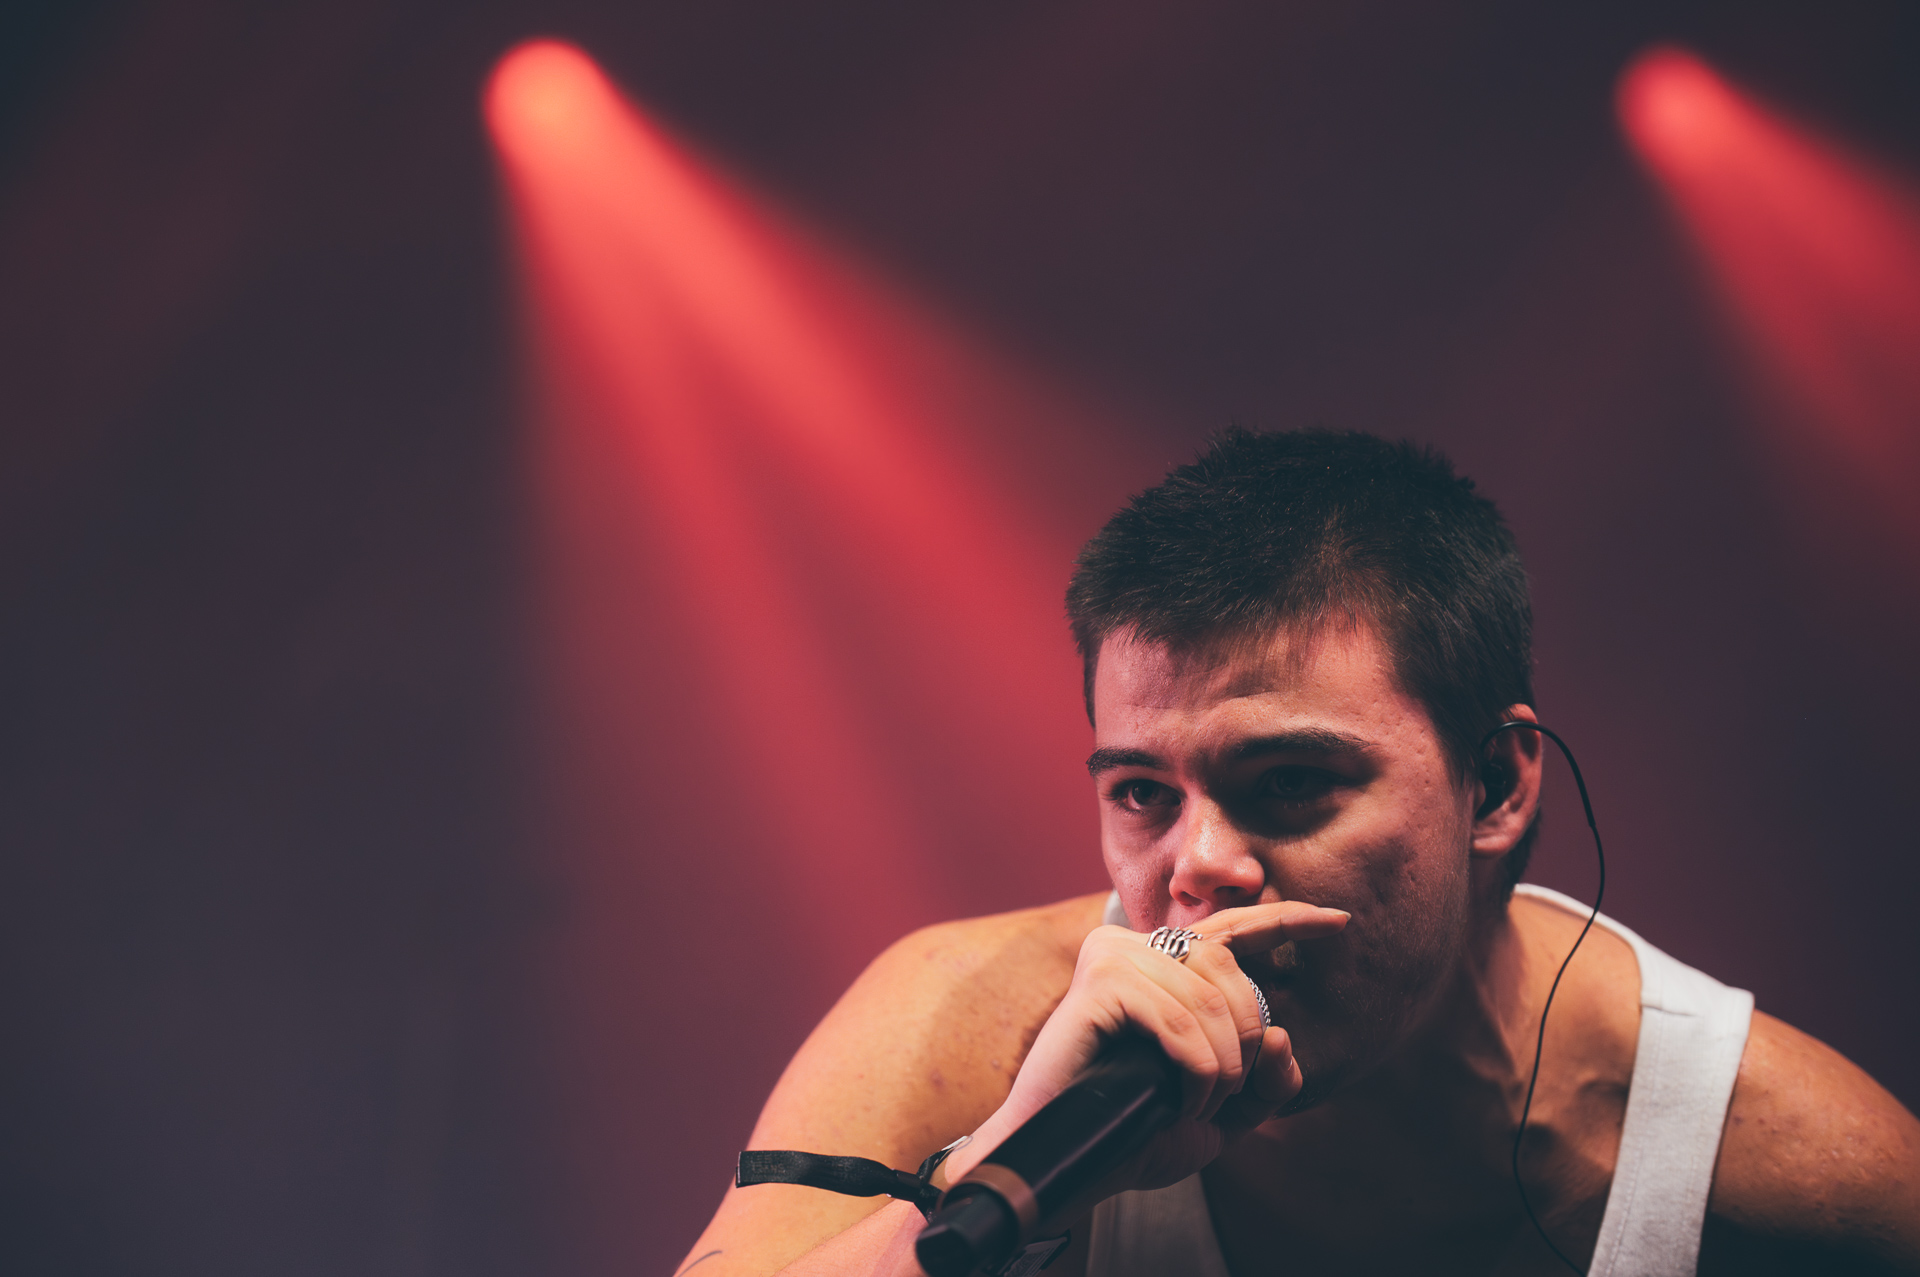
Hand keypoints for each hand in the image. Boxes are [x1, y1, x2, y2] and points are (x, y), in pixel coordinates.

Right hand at [944, 900, 1349, 1195]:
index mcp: (1161, 967)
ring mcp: (1112, 957)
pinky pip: (1180, 1023)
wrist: (1070, 1164)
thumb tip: (1282, 1035)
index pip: (1233, 930)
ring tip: (1193, 1106)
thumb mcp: (1222, 1112)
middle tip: (1223, 1096)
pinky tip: (1177, 1100)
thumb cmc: (1134, 1132)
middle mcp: (1134, 947)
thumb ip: (1265, 1080)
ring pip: (1209, 1001)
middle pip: (1231, 971)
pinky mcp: (1097, 984)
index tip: (1340, 920)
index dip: (1287, 921)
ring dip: (1219, 1070)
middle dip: (1246, 1042)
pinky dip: (1194, 1072)